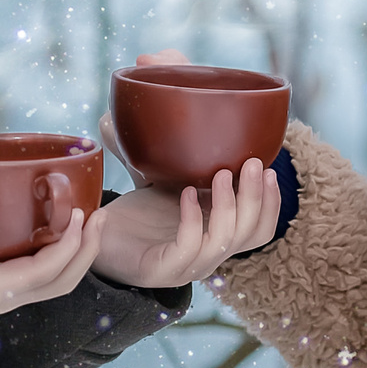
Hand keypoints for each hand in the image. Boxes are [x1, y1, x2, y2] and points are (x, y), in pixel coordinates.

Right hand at [0, 137, 106, 318]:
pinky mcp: (4, 289)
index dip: (68, 246)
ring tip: (93, 219)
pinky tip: (66, 227)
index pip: (43, 272)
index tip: (79, 214)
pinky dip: (63, 256)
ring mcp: (6, 297)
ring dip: (80, 254)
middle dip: (87, 250)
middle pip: (63, 282)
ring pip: (58, 283)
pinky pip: (45, 277)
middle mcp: (4, 299)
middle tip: (100, 213)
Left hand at [93, 160, 280, 288]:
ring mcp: (186, 267)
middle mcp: (208, 256)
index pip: (260, 231)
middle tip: (253, 162)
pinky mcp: (160, 270)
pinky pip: (189, 246)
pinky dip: (192, 219)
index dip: (272, 204)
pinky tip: (186, 193)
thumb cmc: (134, 215)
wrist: (95, 239)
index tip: (270, 168)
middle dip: (257, 198)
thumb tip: (160, 96)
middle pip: (251, 234)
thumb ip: (178, 157)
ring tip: (222, 173)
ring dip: (229, 205)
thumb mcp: (166, 183)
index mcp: (216, 237)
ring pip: (225, 241)